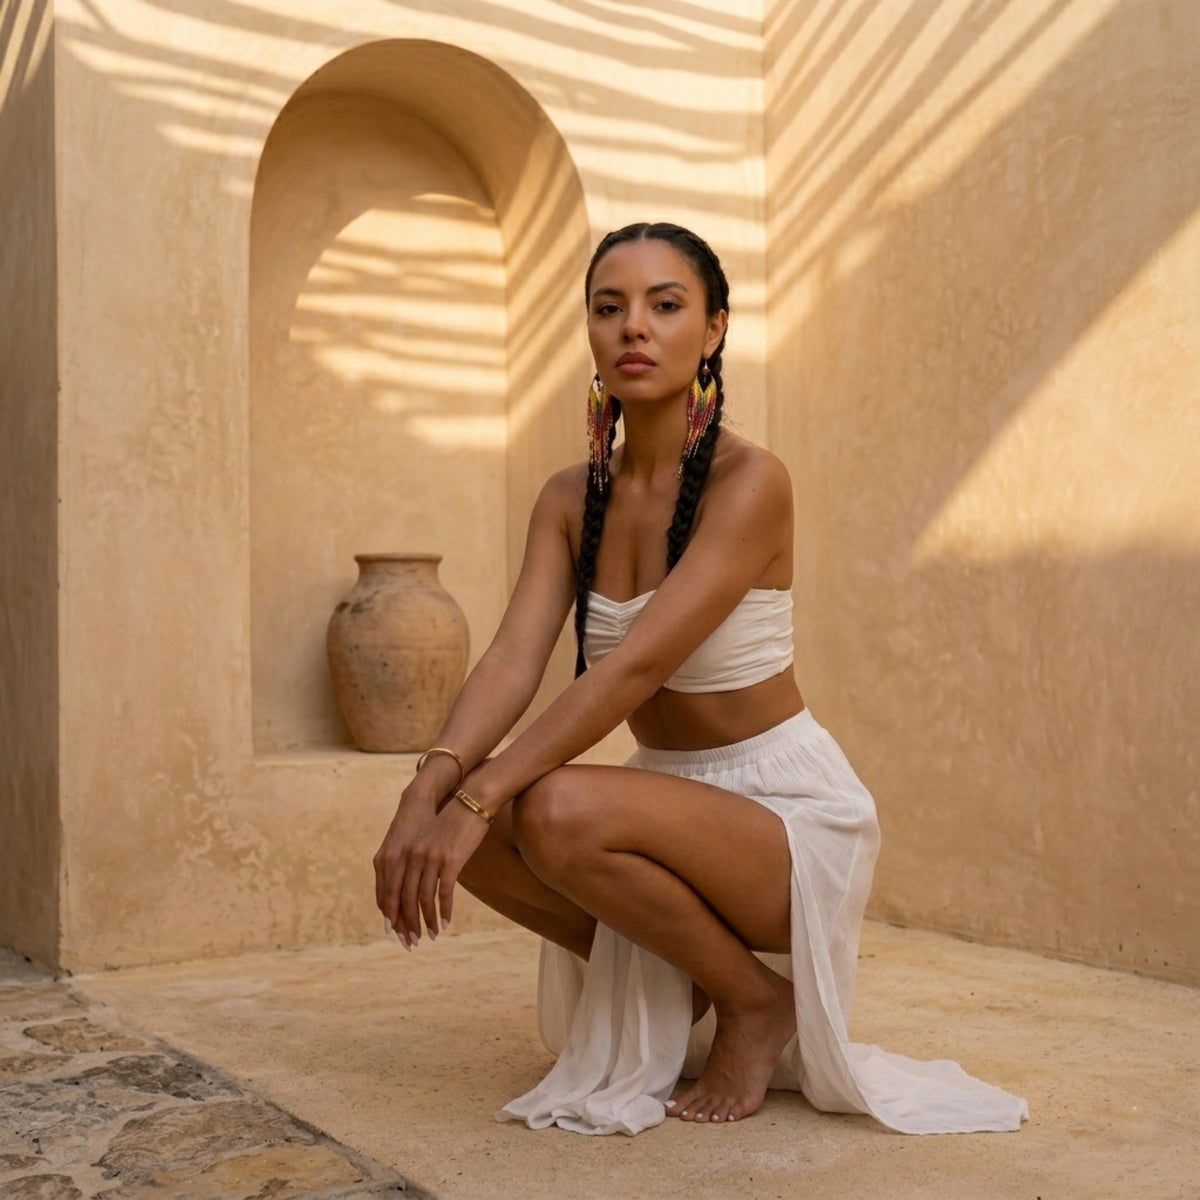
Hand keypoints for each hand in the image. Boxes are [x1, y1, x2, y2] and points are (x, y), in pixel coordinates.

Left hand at [373, 784, 491, 948]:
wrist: (469, 803)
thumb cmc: (447, 824)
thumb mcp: (423, 842)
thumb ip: (413, 861)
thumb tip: (410, 887)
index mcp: (400, 852)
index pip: (389, 891)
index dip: (391, 914)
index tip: (396, 932)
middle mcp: (411, 856)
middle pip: (404, 898)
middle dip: (407, 924)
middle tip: (412, 942)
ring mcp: (430, 858)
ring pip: (423, 899)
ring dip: (427, 921)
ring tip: (433, 935)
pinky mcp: (450, 860)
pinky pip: (444, 892)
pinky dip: (445, 910)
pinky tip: (447, 921)